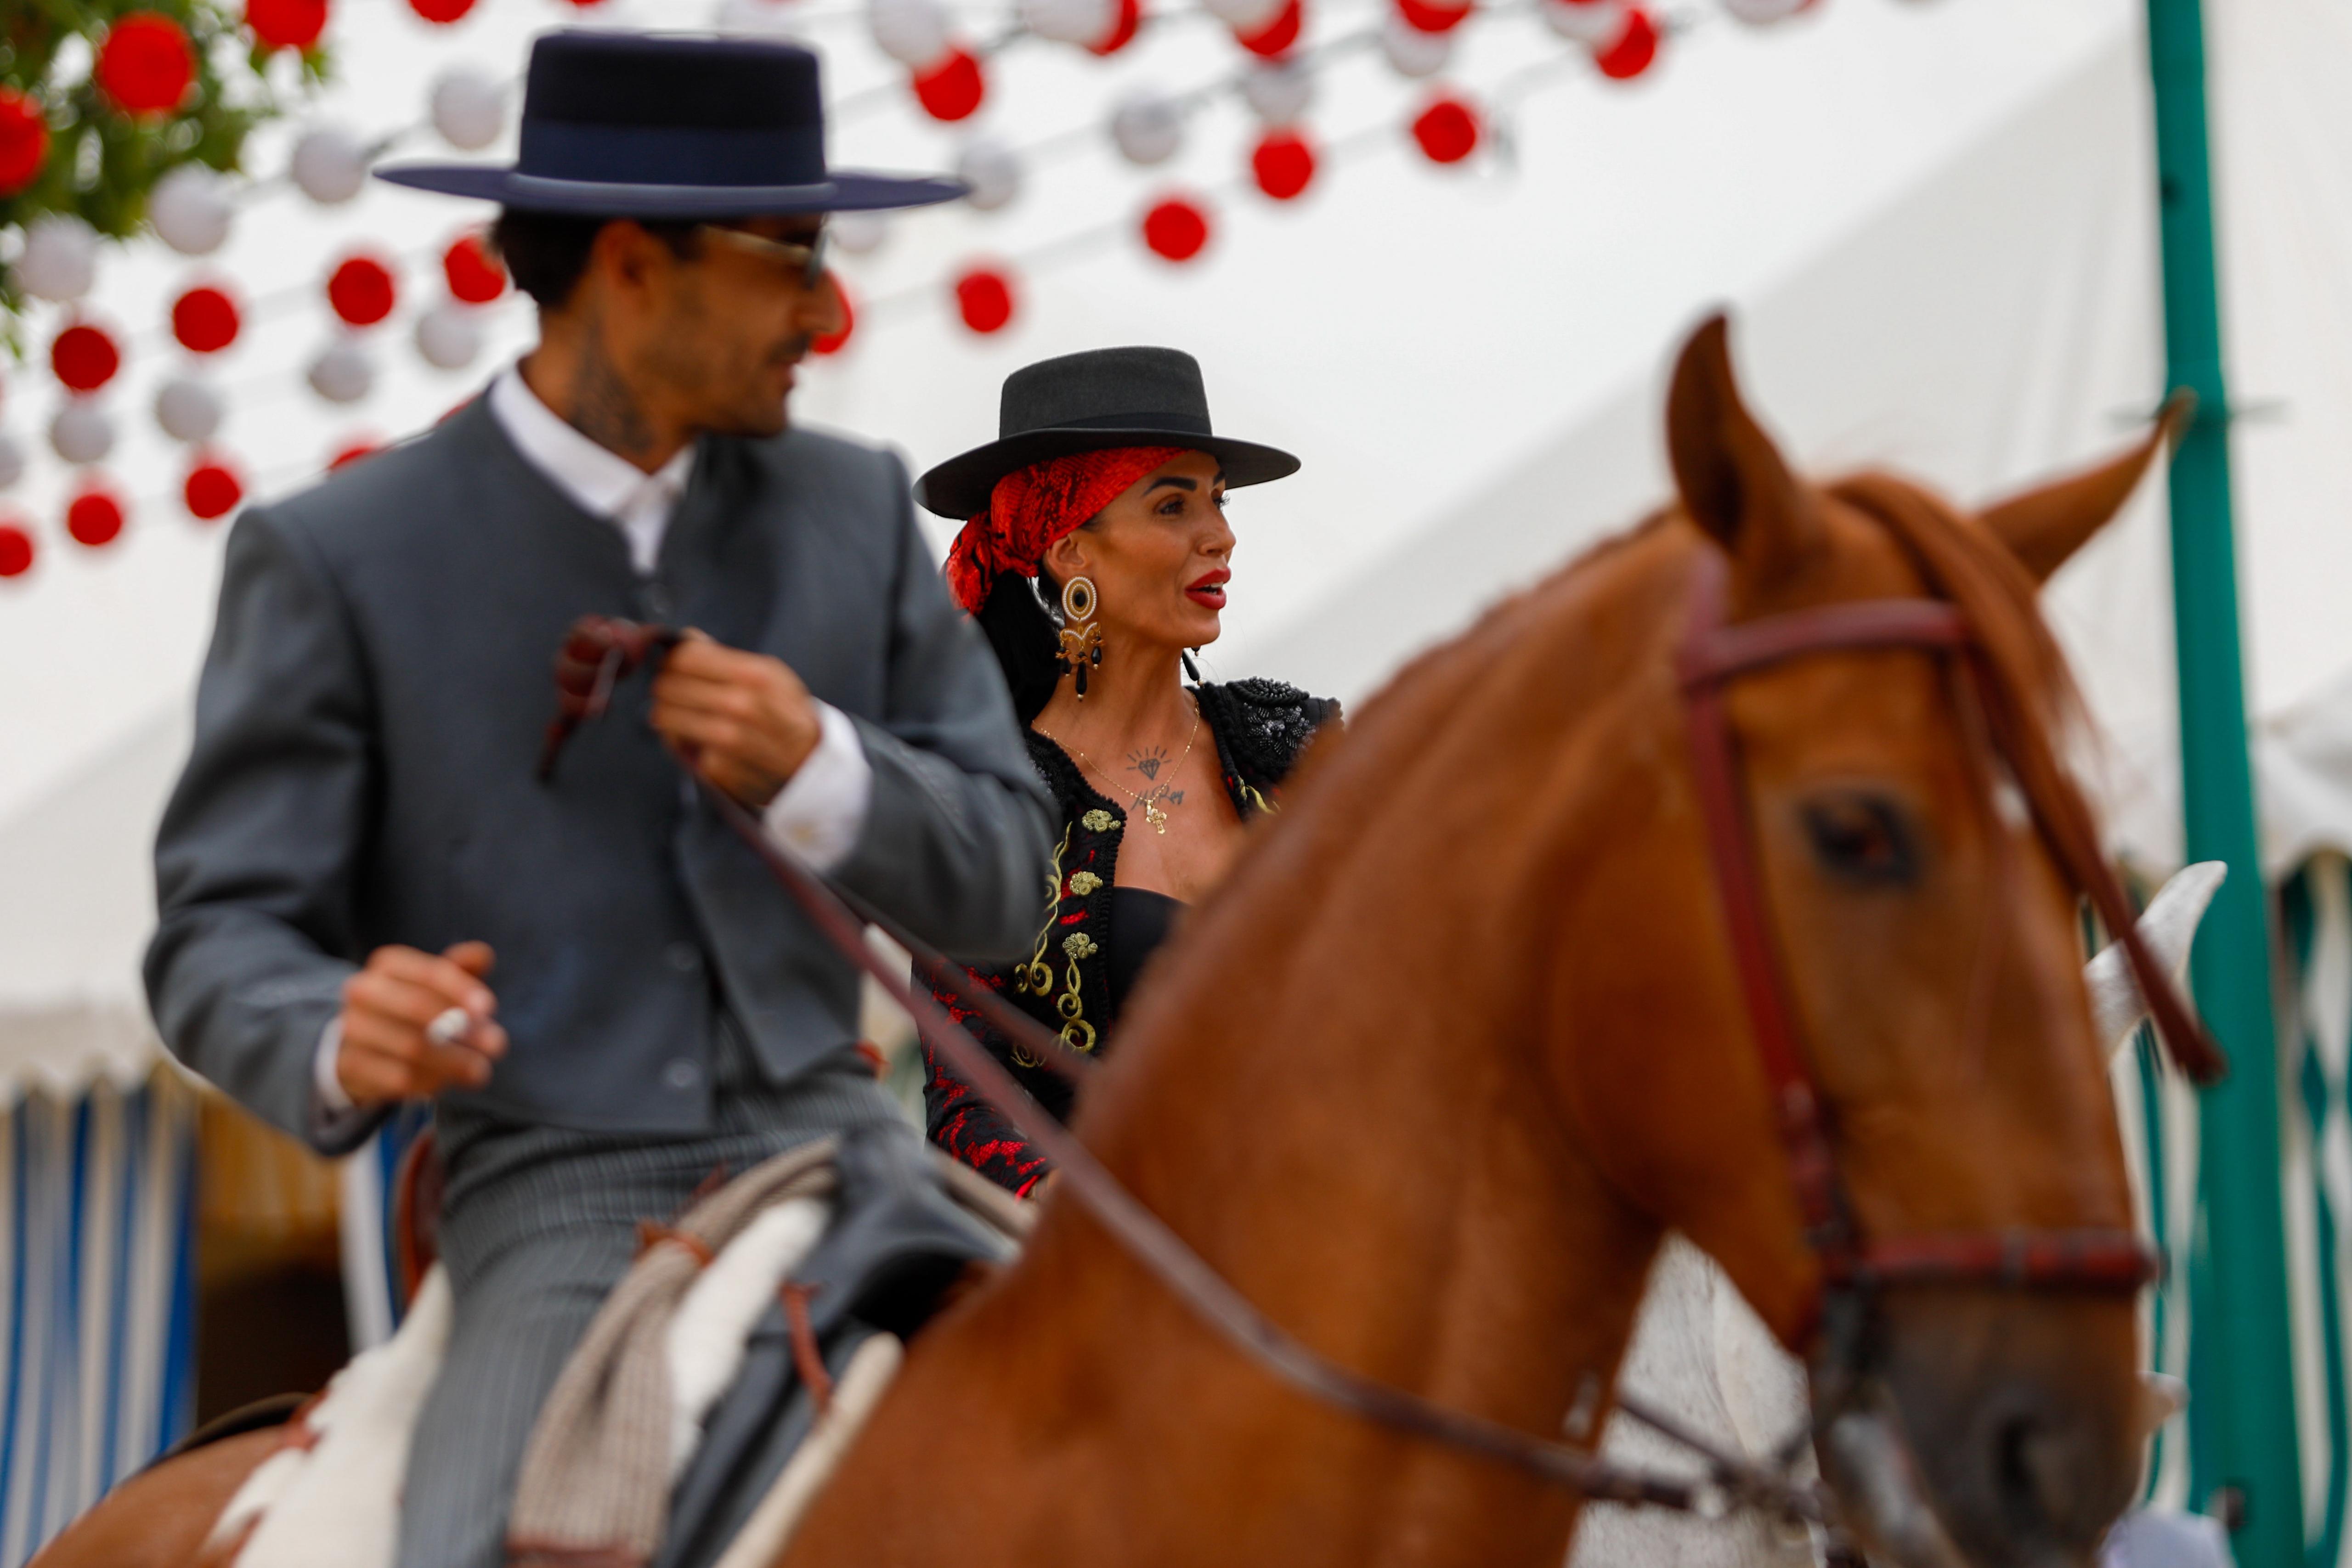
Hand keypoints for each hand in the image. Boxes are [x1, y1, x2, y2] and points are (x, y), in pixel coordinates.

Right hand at [335, 941, 507, 1106]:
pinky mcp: (350, 1064)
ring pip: (411, 1047)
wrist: (362, 1044)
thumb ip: (459, 968)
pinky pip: (398, 1077)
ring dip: (453, 1061)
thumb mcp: (433, 984)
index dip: (461, 990)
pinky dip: (429, 1081)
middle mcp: (363, 990)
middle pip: (418, 1008)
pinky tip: (446, 1082)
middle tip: (497, 1046)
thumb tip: (484, 954)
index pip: (430, 972)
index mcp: (389, 964)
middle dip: (463, 1029)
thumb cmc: (411, 1007)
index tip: (488, 1009)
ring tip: (480, 1070)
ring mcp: (352, 1028)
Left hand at [649, 629, 821, 809]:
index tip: (674, 665)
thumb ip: (724, 656)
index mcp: (753, 675)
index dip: (672, 660)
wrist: (811, 764)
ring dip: (669, 715)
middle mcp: (739, 706)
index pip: (685, 657)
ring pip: (664, 717)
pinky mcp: (717, 768)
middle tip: (675, 692)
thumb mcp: (770, 675)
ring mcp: (727, 740)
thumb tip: (686, 638)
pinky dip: (686, 744)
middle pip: (668, 686)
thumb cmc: (787, 714)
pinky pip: (679, 747)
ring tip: (684, 715)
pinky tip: (703, 741)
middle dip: (667, 687)